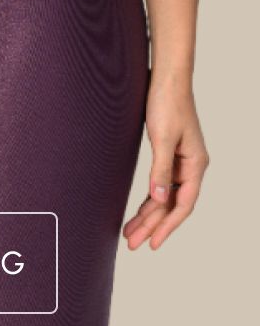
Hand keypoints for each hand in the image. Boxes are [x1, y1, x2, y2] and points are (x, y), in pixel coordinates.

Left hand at [123, 71, 208, 249]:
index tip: (153, 244)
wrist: (166, 80)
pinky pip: (159, 188)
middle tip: (132, 244)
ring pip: (163, 199)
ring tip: (129, 234)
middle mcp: (190, 167)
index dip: (168, 226)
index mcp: (195, 164)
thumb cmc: (167, 104)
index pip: (183, 205)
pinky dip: (147, 202)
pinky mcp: (168, 158)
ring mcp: (180, 163)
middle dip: (152, 226)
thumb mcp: (163, 139)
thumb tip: (158, 199)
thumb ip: (161, 169)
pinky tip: (137, 214)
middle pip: (171, 206)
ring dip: (147, 217)